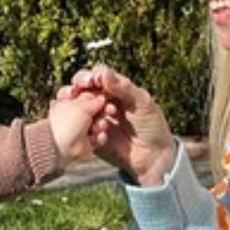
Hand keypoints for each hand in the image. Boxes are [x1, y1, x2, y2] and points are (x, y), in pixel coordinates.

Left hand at [47, 89, 106, 166]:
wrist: (59, 146)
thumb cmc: (67, 122)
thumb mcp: (82, 106)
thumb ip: (94, 100)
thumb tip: (102, 97)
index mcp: (71, 102)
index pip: (87, 95)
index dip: (97, 95)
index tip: (106, 96)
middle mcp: (77, 115)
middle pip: (96, 109)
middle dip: (105, 110)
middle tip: (111, 110)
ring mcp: (82, 129)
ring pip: (100, 123)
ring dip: (102, 124)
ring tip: (98, 128)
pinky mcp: (87, 142)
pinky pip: (100, 137)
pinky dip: (100, 137)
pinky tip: (97, 137)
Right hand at [62, 66, 174, 186]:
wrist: (153, 156)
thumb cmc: (153, 125)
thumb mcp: (143, 103)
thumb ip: (124, 87)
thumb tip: (104, 72)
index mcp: (115, 88)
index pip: (95, 75)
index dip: (88, 77)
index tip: (89, 82)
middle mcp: (102, 101)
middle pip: (80, 89)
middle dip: (76, 91)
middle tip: (77, 96)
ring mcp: (95, 118)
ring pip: (76, 109)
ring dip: (80, 111)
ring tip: (98, 120)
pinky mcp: (91, 135)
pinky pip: (79, 130)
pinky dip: (84, 129)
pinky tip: (98, 134)